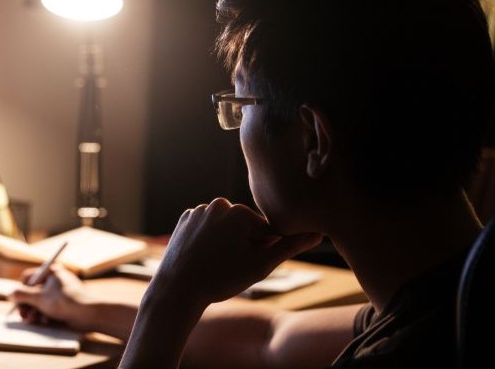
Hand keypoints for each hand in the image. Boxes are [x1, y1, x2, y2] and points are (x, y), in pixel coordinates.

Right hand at [10, 264, 96, 330]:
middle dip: (26, 304)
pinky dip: (44, 316)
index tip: (17, 300)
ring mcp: (59, 294)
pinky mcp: (64, 306)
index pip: (28, 277)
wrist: (90, 314)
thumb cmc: (65, 302)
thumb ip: (22, 295)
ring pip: (39, 303)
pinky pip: (48, 309)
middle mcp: (55, 281)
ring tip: (32, 320)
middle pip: (32, 292)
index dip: (21, 289)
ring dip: (33, 312)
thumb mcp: (39, 298)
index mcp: (51, 272)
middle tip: (22, 315)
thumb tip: (9, 294)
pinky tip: (44, 322)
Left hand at [153, 198, 322, 305]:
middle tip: (230, 266)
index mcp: (239, 211)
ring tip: (216, 263)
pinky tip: (203, 257)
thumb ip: (290, 247)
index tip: (245, 265)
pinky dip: (208, 241)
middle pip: (245, 226)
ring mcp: (198, 210)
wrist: (177, 290)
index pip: (267, 230)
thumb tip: (317, 235)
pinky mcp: (185, 219)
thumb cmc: (221, 279)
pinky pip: (207, 229)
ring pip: (225, 228)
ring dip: (227, 243)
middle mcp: (218, 204)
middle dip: (244, 245)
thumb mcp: (261, 265)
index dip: (262, 251)